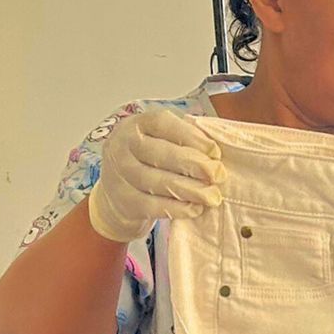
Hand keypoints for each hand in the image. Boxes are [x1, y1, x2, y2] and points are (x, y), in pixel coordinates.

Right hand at [88, 108, 224, 247]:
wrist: (115, 192)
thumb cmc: (147, 160)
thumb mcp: (158, 140)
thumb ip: (182, 138)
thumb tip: (215, 151)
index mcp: (137, 124)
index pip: (163, 124)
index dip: (191, 137)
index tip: (214, 151)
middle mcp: (124, 146)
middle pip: (161, 154)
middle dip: (195, 165)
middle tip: (218, 175)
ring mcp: (120, 174)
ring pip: (157, 182)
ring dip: (190, 190)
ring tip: (212, 196)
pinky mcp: (124, 201)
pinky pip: (152, 205)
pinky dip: (177, 208)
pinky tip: (195, 209)